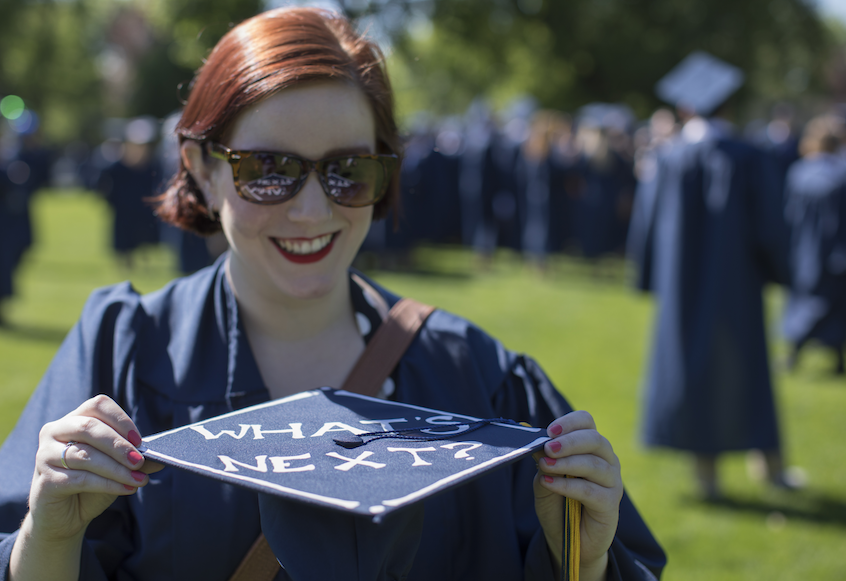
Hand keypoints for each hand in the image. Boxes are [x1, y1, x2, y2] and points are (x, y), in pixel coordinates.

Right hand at [25, 394, 163, 542]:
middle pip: (89, 427)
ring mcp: (45, 455)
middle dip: (119, 445)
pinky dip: (108, 484)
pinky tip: (126, 489)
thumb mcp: (116, 466)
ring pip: (86, 455)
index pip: (98, 405)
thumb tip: (162, 456)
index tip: (139, 441)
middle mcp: (55, 432)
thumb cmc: (91, 484)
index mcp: (73, 419)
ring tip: (139, 479)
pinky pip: (81, 478)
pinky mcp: (45, 480)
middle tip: (139, 461)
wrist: (64, 517)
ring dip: (118, 468)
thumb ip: (134, 458)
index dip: (121, 420)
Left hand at [533, 410, 621, 580]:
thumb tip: (537, 445)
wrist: (567, 539)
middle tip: (548, 448)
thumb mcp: (543, 480)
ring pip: (593, 464)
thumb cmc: (557, 504)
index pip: (587, 422)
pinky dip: (567, 485)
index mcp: (590, 447)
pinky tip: (550, 484)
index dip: (570, 422)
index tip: (550, 431)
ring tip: (546, 466)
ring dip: (566, 463)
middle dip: (569, 442)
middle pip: (594, 439)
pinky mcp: (610, 503)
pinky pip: (589, 490)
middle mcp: (606, 460)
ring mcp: (612, 481)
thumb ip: (543, 463)